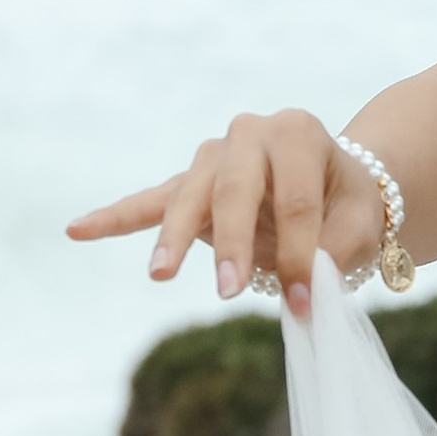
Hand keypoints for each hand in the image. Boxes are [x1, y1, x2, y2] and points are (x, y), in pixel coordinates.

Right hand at [68, 110, 386, 319]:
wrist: (333, 181)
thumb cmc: (347, 205)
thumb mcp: (359, 226)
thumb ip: (332, 253)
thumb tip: (298, 289)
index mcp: (298, 134)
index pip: (295, 201)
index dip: (300, 254)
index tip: (304, 302)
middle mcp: (250, 133)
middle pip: (235, 191)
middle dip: (233, 245)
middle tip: (230, 292)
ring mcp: (212, 156)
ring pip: (190, 197)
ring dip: (175, 239)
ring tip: (161, 274)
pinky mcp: (189, 182)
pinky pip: (149, 201)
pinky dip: (115, 217)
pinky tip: (77, 229)